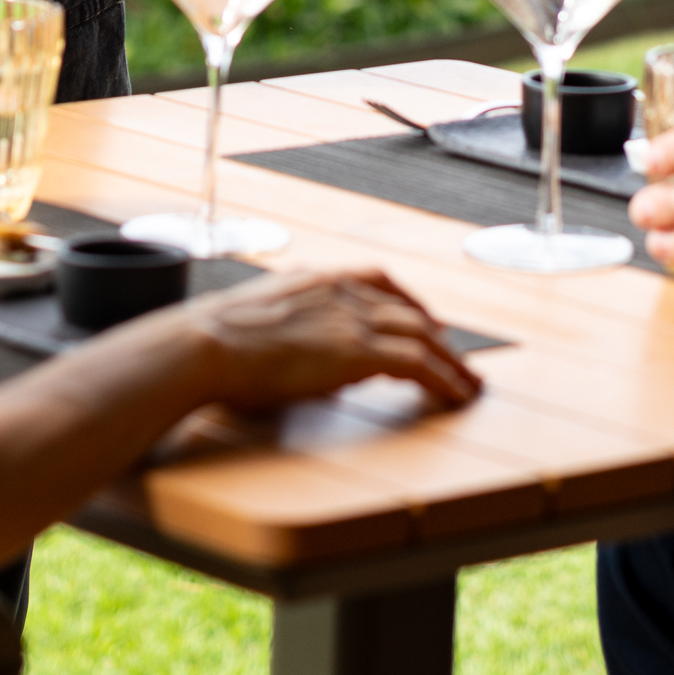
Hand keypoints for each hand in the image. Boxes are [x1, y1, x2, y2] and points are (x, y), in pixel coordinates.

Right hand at [186, 271, 482, 416]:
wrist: (204, 345)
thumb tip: (298, 357)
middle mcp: (342, 290)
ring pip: (423, 336)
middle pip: (409, 311)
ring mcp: (351, 318)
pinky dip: (443, 379)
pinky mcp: (356, 351)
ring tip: (469, 385)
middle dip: (439, 337)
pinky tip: (454, 396)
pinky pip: (417, 364)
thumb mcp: (257, 322)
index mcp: (317, 278)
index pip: (379, 281)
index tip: (426, 320)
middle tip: (458, 360)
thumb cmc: (214, 343)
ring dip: (452, 363)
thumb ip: (287, 329)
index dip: (409, 303)